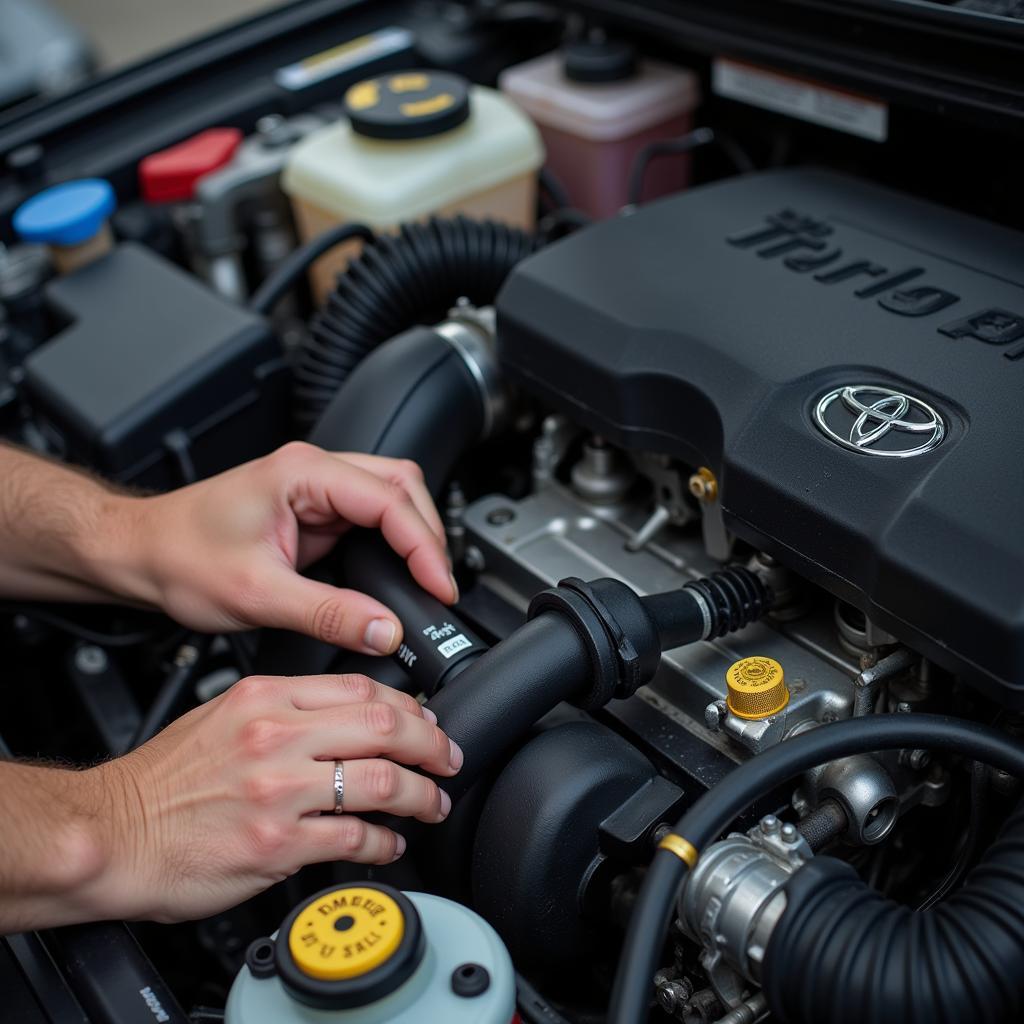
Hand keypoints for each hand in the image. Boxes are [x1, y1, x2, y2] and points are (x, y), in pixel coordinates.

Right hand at [84, 674, 461, 922]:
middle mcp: (277, 736)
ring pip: (383, 781)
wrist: (112, 831)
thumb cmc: (164, 779)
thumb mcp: (224, 714)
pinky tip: (390, 844)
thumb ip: (286, 708)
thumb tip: (347, 715)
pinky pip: (355, 838)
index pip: (362, 688)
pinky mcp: (277, 843)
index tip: (424, 720)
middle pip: (385, 725)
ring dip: (422, 795)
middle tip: (447, 758)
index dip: (408, 704)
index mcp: (267, 697)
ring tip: (433, 803)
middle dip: (431, 743)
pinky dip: (385, 842)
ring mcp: (279, 789)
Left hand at [110, 443, 456, 654]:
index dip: (424, 545)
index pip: (390, 499)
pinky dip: (394, 543)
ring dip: (415, 535)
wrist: (139, 554)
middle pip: (402, 485)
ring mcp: (315, 489)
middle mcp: (314, 472)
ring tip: (426, 581)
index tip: (438, 586)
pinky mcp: (313, 511)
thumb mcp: (257, 594)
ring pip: (392, 497)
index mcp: (303, 474)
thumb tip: (385, 629)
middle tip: (438, 585)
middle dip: (429, 534)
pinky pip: (371, 518)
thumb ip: (329, 613)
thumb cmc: (178, 557)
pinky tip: (397, 573)